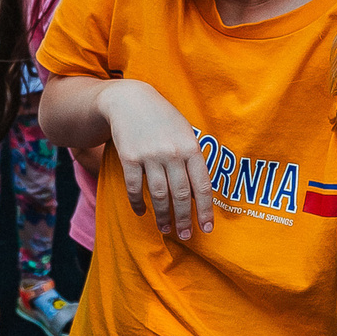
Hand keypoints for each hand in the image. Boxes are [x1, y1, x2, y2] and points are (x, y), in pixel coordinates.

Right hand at [102, 80, 211, 240]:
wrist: (130, 100)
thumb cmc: (163, 119)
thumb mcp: (185, 132)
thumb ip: (193, 159)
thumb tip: (199, 193)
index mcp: (191, 148)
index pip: (202, 186)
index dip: (205, 210)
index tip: (207, 228)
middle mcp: (173, 153)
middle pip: (181, 195)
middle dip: (184, 219)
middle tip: (185, 235)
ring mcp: (150, 156)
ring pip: (160, 195)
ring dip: (163, 216)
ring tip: (165, 228)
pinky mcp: (129, 158)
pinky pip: (135, 188)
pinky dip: (138, 204)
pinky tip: (142, 212)